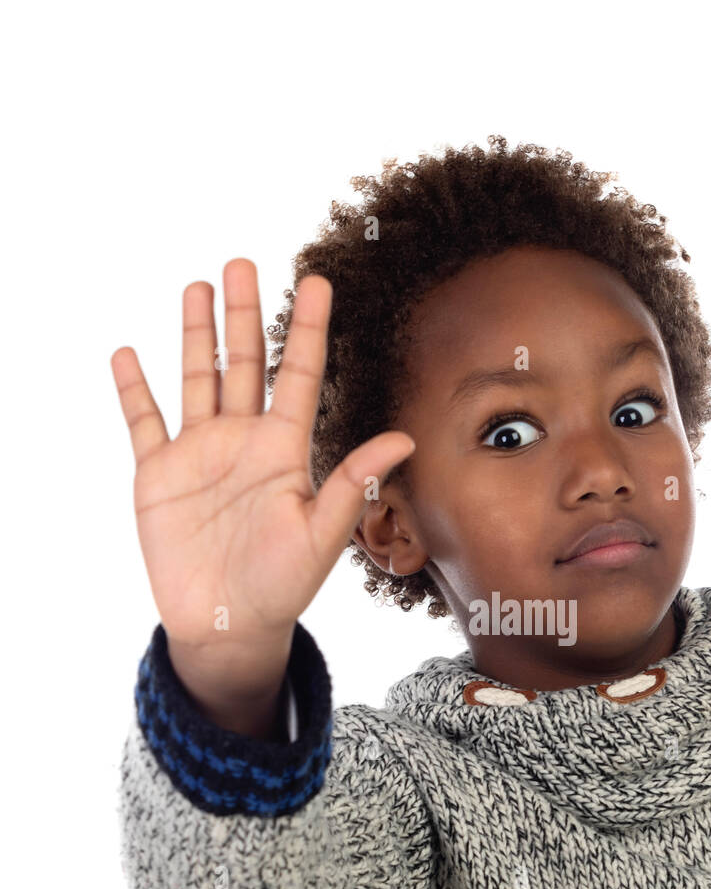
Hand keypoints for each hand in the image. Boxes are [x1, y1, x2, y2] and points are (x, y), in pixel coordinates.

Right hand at [111, 258, 413, 676]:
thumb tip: (404, 437)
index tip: (317, 281)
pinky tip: (128, 352)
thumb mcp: (321, 534)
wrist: (228, 627)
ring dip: (195, 334)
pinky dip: (133, 388)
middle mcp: (243, 441)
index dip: (307, 328)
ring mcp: (199, 453)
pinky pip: (143, 421)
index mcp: (284, 450)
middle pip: (244, 362)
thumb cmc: (283, 586)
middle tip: (243, 262)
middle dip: (243, 313)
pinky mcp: (158, 474)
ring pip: (198, 378)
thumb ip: (353, 482)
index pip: (298, 374)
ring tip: (197, 285)